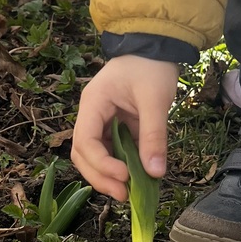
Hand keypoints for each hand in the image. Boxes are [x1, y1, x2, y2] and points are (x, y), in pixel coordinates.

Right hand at [71, 56, 178, 197]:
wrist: (157, 47)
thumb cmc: (152, 67)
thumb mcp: (155, 99)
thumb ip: (154, 135)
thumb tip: (155, 172)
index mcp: (93, 103)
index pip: (85, 141)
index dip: (101, 164)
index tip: (125, 176)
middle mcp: (91, 115)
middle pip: (83, 154)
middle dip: (100, 176)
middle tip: (125, 194)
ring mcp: (101, 122)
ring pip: (93, 157)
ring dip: (107, 176)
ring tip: (129, 192)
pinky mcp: (115, 127)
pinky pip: (112, 152)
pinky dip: (120, 167)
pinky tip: (135, 179)